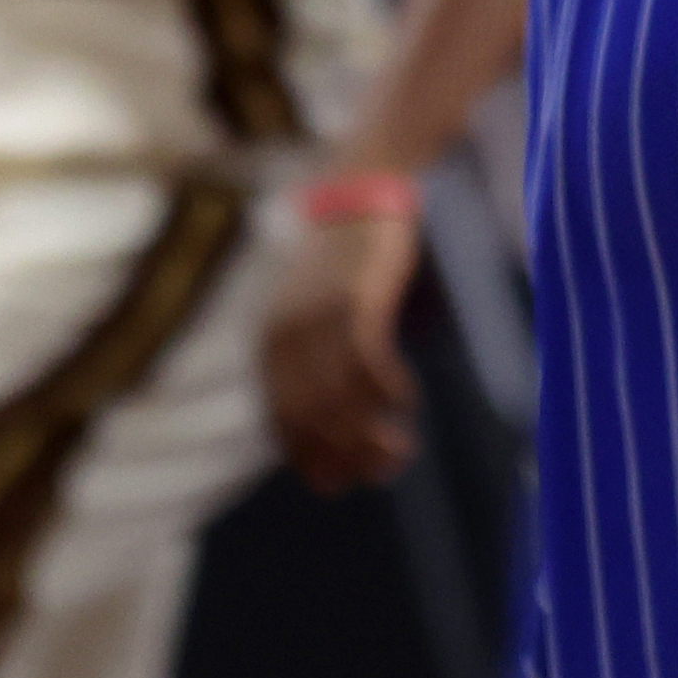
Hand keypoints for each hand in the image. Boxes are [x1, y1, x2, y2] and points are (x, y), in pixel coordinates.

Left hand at [262, 201, 425, 490]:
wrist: (358, 193)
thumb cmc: (339, 260)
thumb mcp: (309, 312)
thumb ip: (311, 359)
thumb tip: (331, 418)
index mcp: (269, 344)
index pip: (282, 421)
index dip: (311, 458)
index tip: (339, 484)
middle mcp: (287, 336)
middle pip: (314, 416)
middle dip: (346, 454)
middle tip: (381, 472)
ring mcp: (321, 318)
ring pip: (343, 396)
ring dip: (374, 431)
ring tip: (400, 449)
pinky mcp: (358, 300)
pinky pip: (371, 361)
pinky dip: (390, 389)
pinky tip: (407, 402)